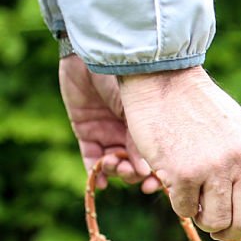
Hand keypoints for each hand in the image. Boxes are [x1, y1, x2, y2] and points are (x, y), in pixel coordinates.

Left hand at [58, 54, 160, 193]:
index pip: (154, 160)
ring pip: (114, 165)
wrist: (94, 54)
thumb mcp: (138, 112)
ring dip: (114, 171)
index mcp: (148, 128)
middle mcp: (130, 133)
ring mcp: (108, 132)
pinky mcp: (86, 130)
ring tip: (112, 163)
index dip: (154, 177)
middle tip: (128, 172)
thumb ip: (140, 142)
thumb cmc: (125, 77)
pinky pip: (91, 157)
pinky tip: (100, 182)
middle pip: (134, 166)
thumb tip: (147, 173)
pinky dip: (95, 172)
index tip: (153, 186)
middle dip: (132, 174)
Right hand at [117, 66, 240, 240]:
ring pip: (217, 220)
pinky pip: (185, 209)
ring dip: (205, 222)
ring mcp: (215, 166)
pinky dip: (181, 206)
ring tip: (196, 207)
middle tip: (219, 234)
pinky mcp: (184, 171)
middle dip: (233, 235)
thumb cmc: (199, 109)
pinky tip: (176, 188)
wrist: (164, 77)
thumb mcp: (239, 133)